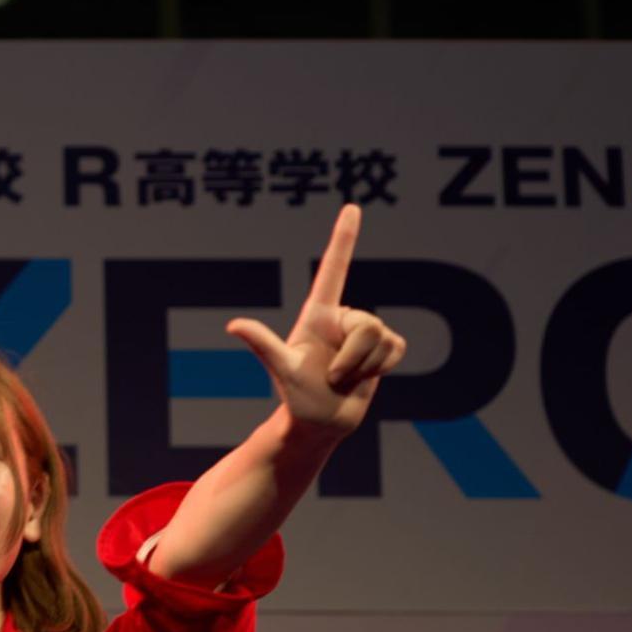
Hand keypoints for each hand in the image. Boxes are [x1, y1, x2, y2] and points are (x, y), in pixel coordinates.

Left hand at [226, 204, 406, 440]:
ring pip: (383, 337)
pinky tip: (364, 377)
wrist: (319, 423)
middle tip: (332, 375)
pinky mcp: (383, 349)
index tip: (352, 208)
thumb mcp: (281, 368)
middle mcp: (342, 317)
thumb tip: (234, 324)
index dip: (343, 239)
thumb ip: (263, 343)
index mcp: (317, 313)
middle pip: (368, 323)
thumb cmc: (296, 395)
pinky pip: (397, 348)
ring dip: (364, 366)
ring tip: (344, 378)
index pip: (334, 269)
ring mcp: (363, 332)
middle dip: (352, 357)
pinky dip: (382, 368)